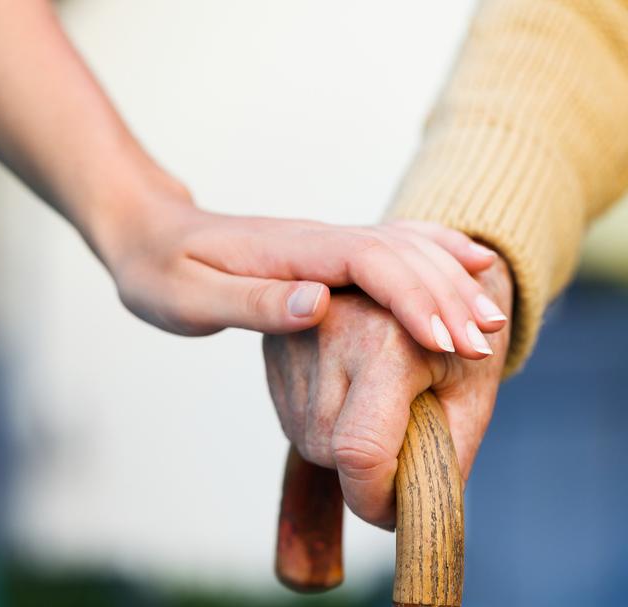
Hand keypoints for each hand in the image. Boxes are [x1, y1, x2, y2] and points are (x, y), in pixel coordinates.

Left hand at [94, 181, 506, 348]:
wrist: (149, 233)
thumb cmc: (161, 271)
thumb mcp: (190, 297)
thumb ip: (254, 303)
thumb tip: (320, 304)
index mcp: (290, 252)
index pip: (368, 264)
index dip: (412, 298)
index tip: (446, 340)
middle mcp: (318, 240)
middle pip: (399, 256)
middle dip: (446, 297)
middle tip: (486, 340)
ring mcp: (325, 243)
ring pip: (404, 249)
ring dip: (449, 280)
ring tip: (491, 315)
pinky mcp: (327, 253)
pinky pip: (392, 246)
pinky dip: (434, 252)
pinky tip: (466, 260)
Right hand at [263, 257, 512, 528]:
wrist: (425, 278)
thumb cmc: (457, 337)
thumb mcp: (470, 396)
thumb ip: (445, 459)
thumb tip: (407, 513)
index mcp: (387, 339)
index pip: (360, 449)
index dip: (375, 499)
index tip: (394, 512)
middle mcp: (329, 328)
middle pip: (328, 450)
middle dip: (365, 471)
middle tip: (401, 442)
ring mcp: (294, 333)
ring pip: (307, 437)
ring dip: (342, 448)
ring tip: (378, 408)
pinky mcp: (276, 343)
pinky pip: (293, 415)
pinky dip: (324, 425)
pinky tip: (351, 395)